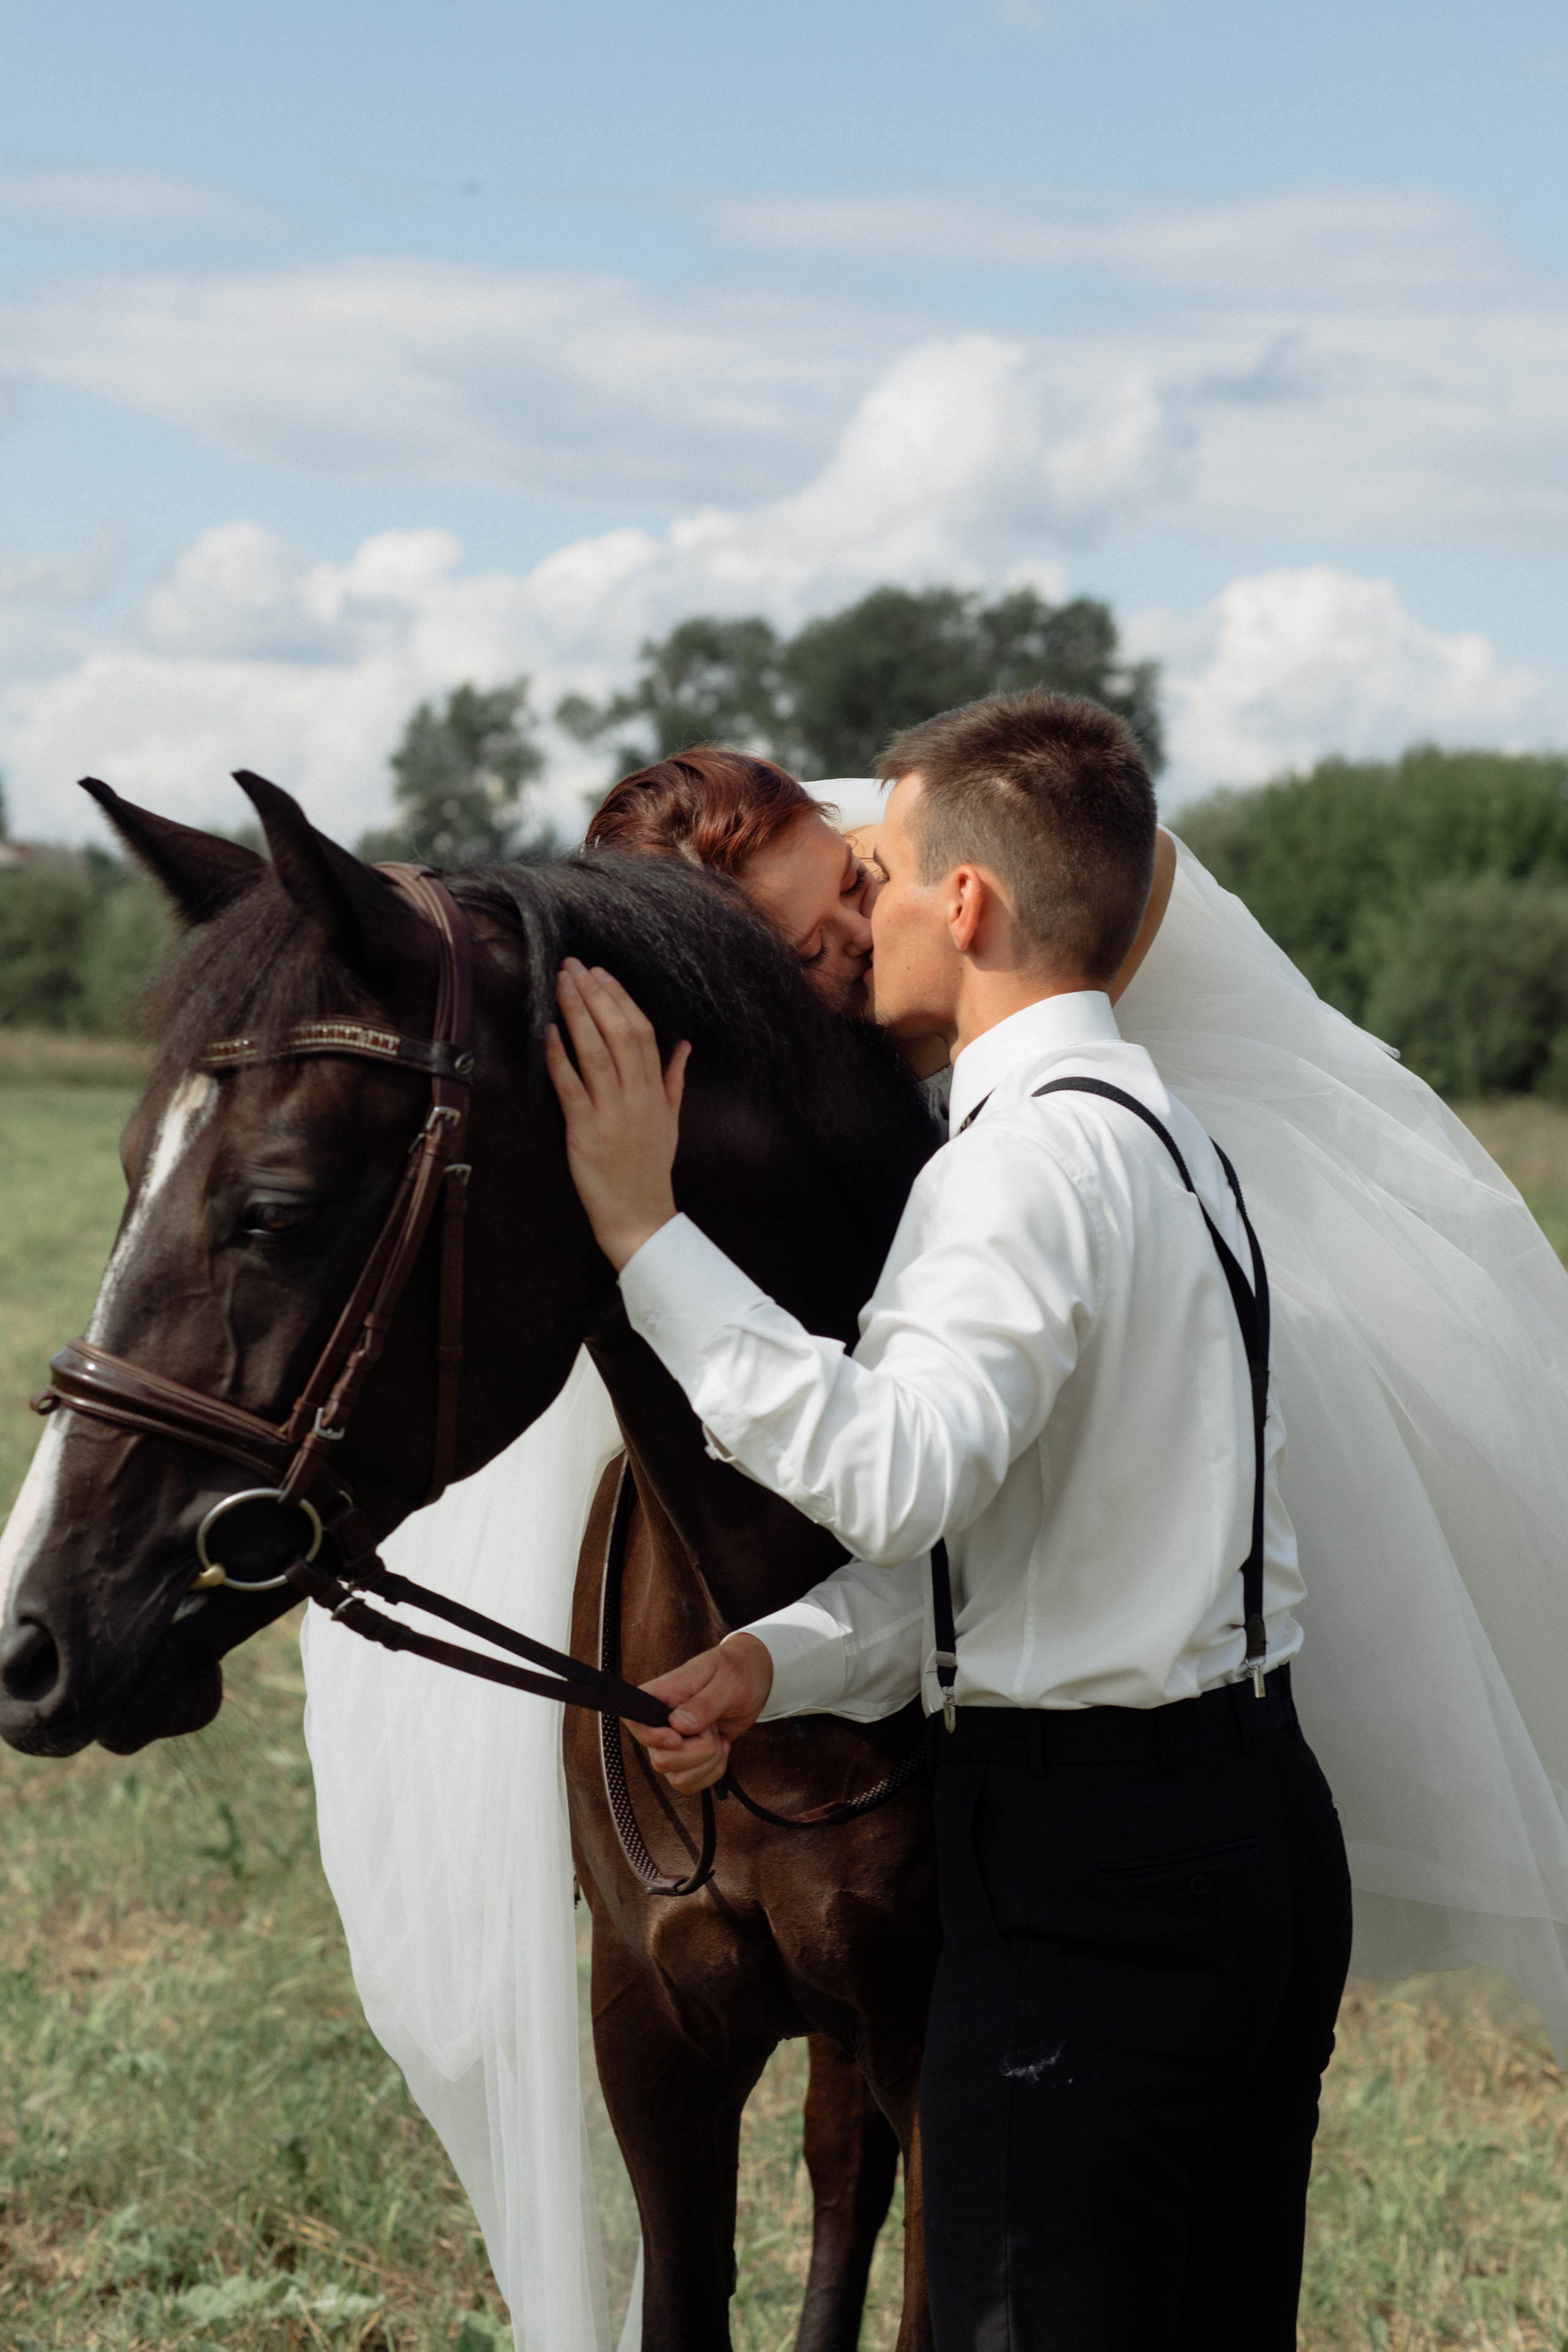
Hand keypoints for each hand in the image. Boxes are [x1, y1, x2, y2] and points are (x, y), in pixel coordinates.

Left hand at [544, 959, 690, 1269]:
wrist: (640, 1219)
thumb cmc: (651, 1170)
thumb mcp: (671, 1122)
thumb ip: (675, 1080)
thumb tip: (684, 1045)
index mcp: (656, 1093)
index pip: (643, 1033)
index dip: (621, 999)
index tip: (600, 972)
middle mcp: (638, 1098)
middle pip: (620, 1034)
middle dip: (596, 996)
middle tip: (573, 965)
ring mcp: (613, 1115)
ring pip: (597, 1053)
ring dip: (578, 1015)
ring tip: (561, 984)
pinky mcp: (587, 1134)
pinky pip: (572, 1089)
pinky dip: (560, 1058)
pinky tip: (549, 1032)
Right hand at [627, 1631, 774, 1794]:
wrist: (750, 1681)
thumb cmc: (735, 1671)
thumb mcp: (727, 1682)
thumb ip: (703, 1704)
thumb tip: (677, 1725)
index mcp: (661, 1694)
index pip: (634, 1722)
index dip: (653, 1738)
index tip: (679, 1736)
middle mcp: (659, 1722)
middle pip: (661, 1760)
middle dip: (698, 1751)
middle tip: (712, 1727)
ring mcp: (670, 1744)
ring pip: (676, 1777)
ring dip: (708, 1763)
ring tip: (717, 1736)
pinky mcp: (684, 1760)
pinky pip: (688, 1784)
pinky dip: (711, 1773)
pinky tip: (721, 1749)